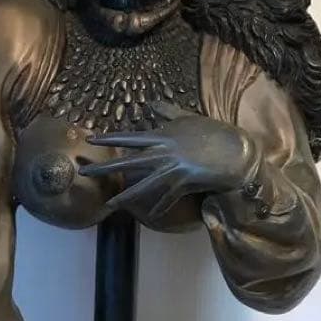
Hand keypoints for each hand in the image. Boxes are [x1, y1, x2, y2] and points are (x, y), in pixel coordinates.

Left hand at [79, 103, 255, 220]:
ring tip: (109, 204)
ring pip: (143, 184)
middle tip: (85, 173)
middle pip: (128, 161)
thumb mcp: (188, 118)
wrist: (235, 151)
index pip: (130, 137)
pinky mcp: (183, 182)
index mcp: (162, 135)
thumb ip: (166, 113)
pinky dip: (159, 207)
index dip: (110, 138)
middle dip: (105, 168)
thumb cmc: (213, 133)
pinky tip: (149, 215)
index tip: (92, 139)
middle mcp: (163, 152)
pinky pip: (166, 198)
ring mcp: (173, 168)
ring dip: (125, 196)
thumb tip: (149, 105)